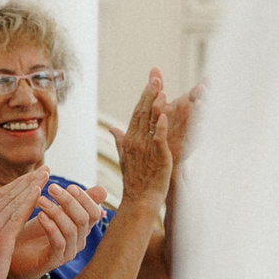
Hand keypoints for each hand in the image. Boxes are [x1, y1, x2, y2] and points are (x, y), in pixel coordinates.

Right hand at [0, 165, 46, 278]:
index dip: (16, 185)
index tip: (30, 178)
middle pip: (7, 193)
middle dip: (27, 181)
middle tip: (44, 170)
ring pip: (14, 201)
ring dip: (32, 187)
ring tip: (46, 176)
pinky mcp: (0, 239)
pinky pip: (18, 216)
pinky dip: (29, 202)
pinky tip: (40, 193)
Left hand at [8, 182, 105, 278]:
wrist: (16, 255)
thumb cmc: (35, 232)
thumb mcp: (55, 213)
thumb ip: (74, 201)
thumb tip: (102, 190)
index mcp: (82, 228)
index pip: (94, 212)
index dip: (85, 198)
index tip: (69, 186)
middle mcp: (79, 241)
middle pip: (83, 219)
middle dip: (68, 201)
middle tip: (52, 188)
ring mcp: (68, 252)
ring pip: (71, 230)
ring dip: (56, 212)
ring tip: (41, 200)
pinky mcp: (55, 261)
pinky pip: (58, 243)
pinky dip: (50, 227)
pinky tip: (40, 215)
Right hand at [109, 70, 176, 206]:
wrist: (140, 200)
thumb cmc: (135, 181)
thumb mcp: (124, 158)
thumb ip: (120, 141)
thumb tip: (113, 130)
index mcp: (130, 140)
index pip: (136, 114)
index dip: (143, 97)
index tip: (150, 83)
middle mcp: (136, 142)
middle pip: (143, 113)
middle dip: (150, 94)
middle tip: (156, 78)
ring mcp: (146, 149)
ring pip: (150, 123)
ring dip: (156, 106)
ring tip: (162, 90)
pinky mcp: (158, 157)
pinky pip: (159, 139)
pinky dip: (162, 127)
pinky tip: (165, 115)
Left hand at [163, 81, 202, 166]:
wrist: (159, 153)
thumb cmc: (162, 127)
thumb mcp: (158, 105)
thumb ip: (157, 88)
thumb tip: (154, 68)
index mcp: (184, 106)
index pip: (195, 94)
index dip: (202, 86)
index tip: (207, 77)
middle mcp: (190, 117)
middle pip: (200, 103)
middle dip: (203, 96)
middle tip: (203, 87)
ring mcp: (190, 130)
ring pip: (199, 119)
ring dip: (201, 112)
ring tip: (200, 104)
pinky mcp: (189, 144)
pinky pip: (196, 137)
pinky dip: (198, 132)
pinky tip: (199, 126)